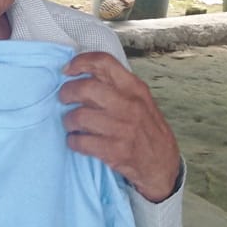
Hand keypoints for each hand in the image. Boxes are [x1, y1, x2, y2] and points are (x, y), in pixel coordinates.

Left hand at [59, 52, 181, 201]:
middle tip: (63, 99)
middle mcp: (129, 105)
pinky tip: (76, 141)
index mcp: (134, 88)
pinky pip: (81, 142)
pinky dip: (73, 141)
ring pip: (79, 116)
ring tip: (71, 124)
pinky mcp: (115, 151)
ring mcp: (122, 128)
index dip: (80, 62)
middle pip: (86, 88)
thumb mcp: (140, 100)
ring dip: (68, 120)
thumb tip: (83, 75)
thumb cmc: (147, 129)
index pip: (104, 63)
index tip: (67, 70)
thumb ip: (117, 87)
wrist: (163, 164)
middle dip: (67, 92)